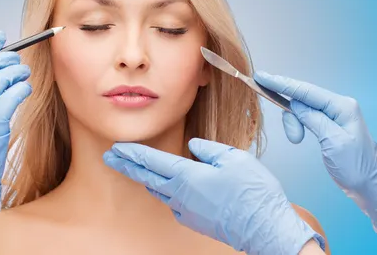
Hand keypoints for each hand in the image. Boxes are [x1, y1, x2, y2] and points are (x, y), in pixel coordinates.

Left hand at [103, 139, 324, 254]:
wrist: (266, 229)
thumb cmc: (253, 192)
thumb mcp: (234, 158)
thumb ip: (209, 149)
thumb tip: (193, 146)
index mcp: (187, 176)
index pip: (152, 161)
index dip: (132, 153)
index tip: (115, 148)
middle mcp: (181, 195)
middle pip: (147, 178)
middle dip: (127, 166)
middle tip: (111, 157)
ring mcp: (187, 211)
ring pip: (160, 191)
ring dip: (146, 179)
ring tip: (136, 169)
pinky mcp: (195, 222)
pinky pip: (174, 204)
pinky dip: (167, 193)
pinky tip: (170, 189)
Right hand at [254, 71, 376, 237]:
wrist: (368, 186)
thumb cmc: (355, 166)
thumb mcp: (333, 142)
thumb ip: (313, 118)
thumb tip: (295, 103)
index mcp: (342, 106)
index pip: (306, 91)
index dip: (282, 83)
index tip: (262, 77)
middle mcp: (338, 105)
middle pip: (302, 98)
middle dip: (291, 115)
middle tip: (294, 138)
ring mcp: (332, 114)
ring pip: (301, 108)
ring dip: (294, 123)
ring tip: (297, 140)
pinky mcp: (327, 123)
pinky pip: (305, 116)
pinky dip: (297, 125)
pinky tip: (298, 136)